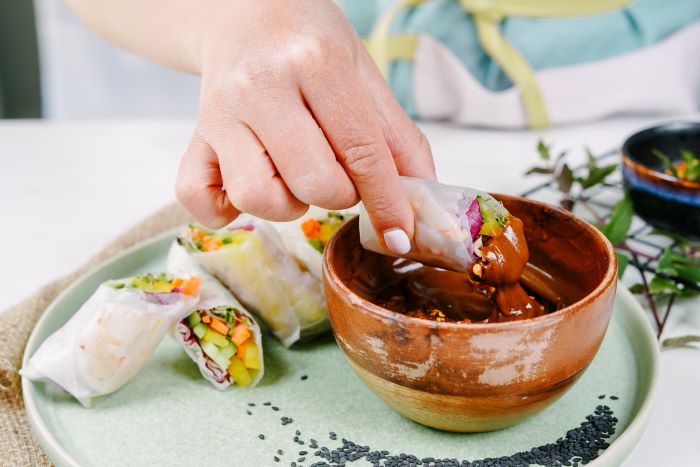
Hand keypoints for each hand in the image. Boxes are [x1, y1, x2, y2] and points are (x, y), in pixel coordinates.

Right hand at [174, 0, 434, 253]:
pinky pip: (199, 200)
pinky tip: (250, 183)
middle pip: (314, 183)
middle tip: (339, 172)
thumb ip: (397, 135)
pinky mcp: (194, 137)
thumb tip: (421, 198)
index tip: (400, 236)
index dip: (388, 203)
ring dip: (288, 203)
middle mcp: (259, 85)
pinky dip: (226, 210)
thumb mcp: (363, 72)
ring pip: (258, 199)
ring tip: (294, 172)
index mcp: (315, 61)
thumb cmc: (308, 43)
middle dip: (341, 194)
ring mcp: (218, 114)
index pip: (362, 151)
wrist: (242, 11)